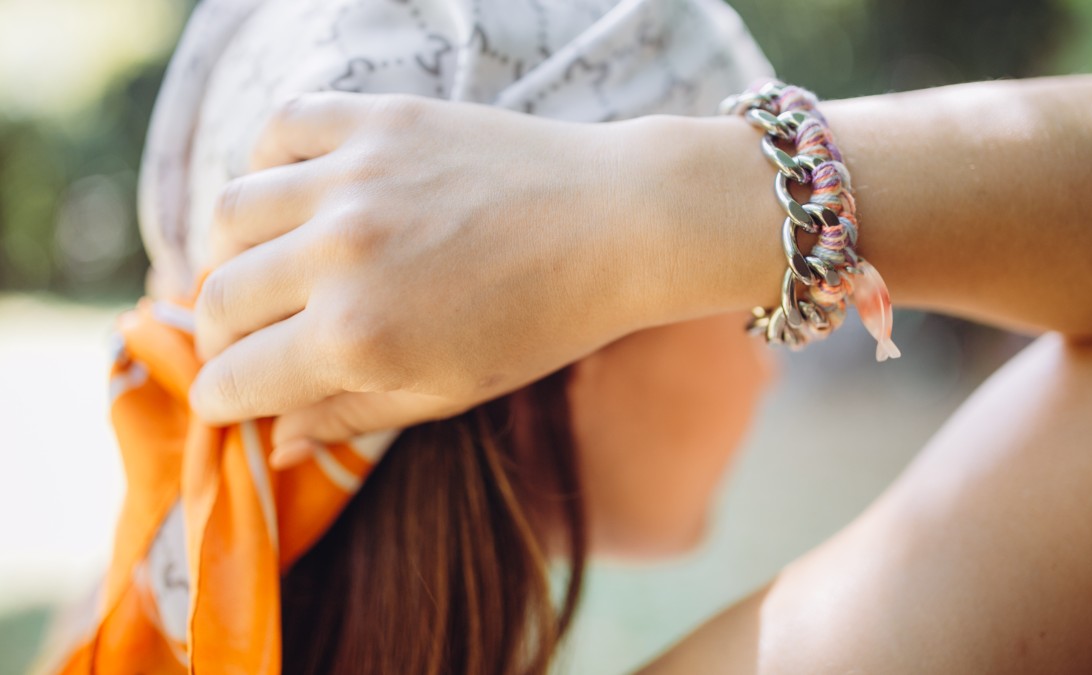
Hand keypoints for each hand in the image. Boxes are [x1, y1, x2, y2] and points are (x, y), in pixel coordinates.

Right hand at [189, 92, 677, 458]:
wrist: (616, 224)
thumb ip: (353, 417)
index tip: (226, 399)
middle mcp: (339, 254)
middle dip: (216, 338)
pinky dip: (266, 163)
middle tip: (243, 343)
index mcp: (357, 338)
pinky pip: (280, 129)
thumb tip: (276, 444)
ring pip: (228, 213)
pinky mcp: (377, 119)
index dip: (220, 400)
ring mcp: (354, 177)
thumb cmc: (543, 322)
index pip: (233, 378)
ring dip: (226, 253)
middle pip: (217, 300)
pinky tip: (292, 193)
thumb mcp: (450, 392)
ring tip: (258, 269)